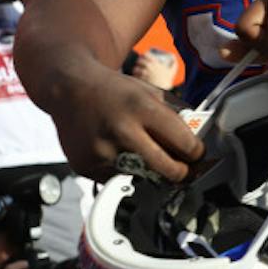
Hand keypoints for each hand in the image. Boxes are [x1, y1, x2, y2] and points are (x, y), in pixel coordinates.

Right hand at [53, 65, 203, 181]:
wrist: (69, 90)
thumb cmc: (115, 91)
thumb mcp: (151, 92)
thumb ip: (174, 116)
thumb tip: (197, 142)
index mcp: (143, 109)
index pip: (185, 144)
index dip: (196, 153)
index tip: (198, 155)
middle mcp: (122, 131)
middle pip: (168, 169)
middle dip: (181, 172)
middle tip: (183, 169)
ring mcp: (102, 152)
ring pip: (143, 177)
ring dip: (150, 172)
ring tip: (142, 153)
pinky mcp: (86, 166)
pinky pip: (117, 178)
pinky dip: (123, 171)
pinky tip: (116, 152)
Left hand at [131, 49, 177, 90]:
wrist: (162, 90)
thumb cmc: (167, 81)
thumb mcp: (172, 71)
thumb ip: (174, 63)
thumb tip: (173, 56)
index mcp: (155, 62)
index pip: (146, 54)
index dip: (144, 54)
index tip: (144, 56)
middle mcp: (148, 66)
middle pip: (139, 60)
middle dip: (139, 62)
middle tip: (139, 63)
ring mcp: (143, 73)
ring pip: (135, 68)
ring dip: (136, 69)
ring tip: (136, 71)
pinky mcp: (139, 80)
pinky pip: (134, 76)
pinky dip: (135, 76)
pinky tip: (136, 77)